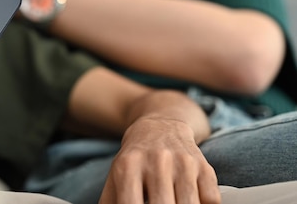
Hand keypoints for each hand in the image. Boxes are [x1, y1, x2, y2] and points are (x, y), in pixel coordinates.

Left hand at [99, 117, 219, 203]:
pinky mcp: (204, 166)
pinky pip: (211, 200)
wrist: (161, 126)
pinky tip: (192, 201)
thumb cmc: (135, 160)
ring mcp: (182, 162)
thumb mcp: (116, 175)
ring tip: (173, 203)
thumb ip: (110, 200)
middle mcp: (156, 161)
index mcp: (128, 165)